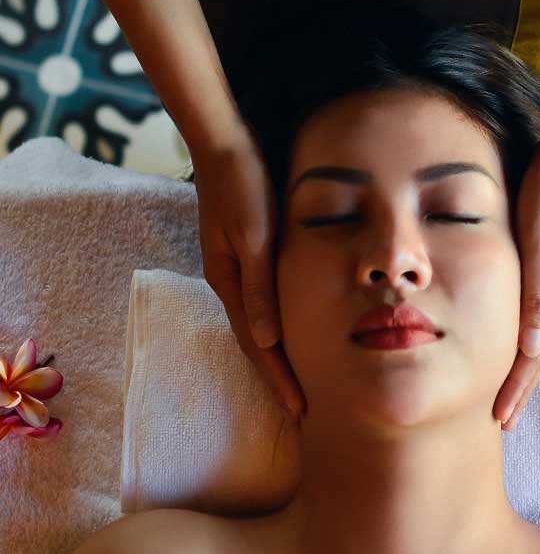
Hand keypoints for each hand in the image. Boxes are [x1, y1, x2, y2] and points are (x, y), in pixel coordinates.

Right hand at [191, 129, 305, 421]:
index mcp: (231, 284)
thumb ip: (260, 287)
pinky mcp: (246, 258)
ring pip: (258, 329)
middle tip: (301, 412)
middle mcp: (230, 284)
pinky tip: (287, 340)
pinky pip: (261, 307)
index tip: (299, 409)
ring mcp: (235, 272)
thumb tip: (267, 340)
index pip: (258, 346)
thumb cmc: (242, 183)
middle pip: (256, 344)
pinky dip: (275, 331)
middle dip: (277, 379)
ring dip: (276, 360)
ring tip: (296, 387)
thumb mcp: (253, 234)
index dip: (279, 379)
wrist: (223, 141)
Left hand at [493, 142, 539, 430]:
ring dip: (524, 371)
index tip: (502, 417)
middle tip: (503, 423)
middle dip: (522, 389)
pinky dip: (526, 343)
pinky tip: (515, 353)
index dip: (520, 386)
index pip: (539, 352)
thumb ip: (536, 293)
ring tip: (507, 399)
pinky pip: (539, 318)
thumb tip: (530, 347)